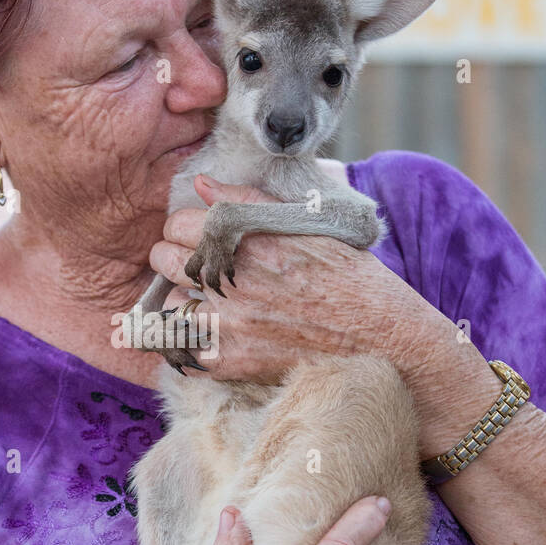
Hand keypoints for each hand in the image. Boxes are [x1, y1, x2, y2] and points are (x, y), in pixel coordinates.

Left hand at [150, 174, 496, 449]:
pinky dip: (185, 340)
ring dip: (182, 300)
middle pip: (165, 260)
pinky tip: (209, 333)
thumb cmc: (349, 278)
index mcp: (254, 239)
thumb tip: (203, 183)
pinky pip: (177, 347)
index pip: (181, 222)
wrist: (380, 340)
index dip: (188, 228)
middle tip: (201, 268)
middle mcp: (236, 279)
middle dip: (178, 260)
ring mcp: (228, 323)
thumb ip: (249, 200)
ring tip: (210, 303)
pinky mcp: (228, 361)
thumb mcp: (308, 224)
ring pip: (168, 303)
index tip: (201, 237)